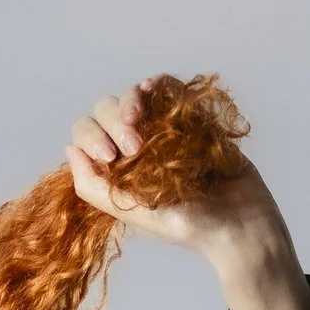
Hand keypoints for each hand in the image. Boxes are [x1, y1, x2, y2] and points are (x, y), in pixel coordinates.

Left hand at [66, 80, 309, 309]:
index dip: (92, 137)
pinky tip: (153, 88)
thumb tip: (70, 150)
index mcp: (117, 169)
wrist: (238, 222)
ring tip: (139, 120)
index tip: (110, 157)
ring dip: (131, 101)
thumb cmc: (188, 225)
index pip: (87, 138)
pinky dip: (158, 84)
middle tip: (134, 148)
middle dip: (113, 122)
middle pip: (107, 111)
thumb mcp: (132, 212)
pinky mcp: (191, 117)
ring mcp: (163, 129)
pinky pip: (168, 88)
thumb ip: (95, 188)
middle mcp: (136, 147)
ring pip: (133, 95)